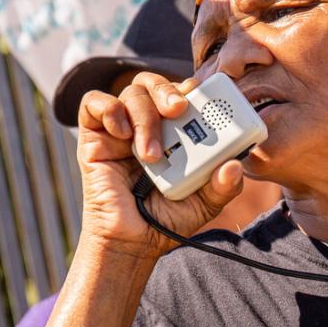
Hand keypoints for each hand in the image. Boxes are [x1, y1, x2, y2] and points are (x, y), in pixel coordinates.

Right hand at [77, 72, 243, 256]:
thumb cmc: (167, 219)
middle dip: (167, 89)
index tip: (200, 92)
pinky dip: (108, 109)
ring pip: (130, 93)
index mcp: (176, 131)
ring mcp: (120, 129)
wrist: (133, 243)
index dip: (190, 87)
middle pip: (154, 83)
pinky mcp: (93, 137)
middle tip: (178, 108)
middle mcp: (148, 123)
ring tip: (151, 154)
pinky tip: (121, 134)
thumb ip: (225, 185)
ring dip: (144, 118)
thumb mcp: (206, 203)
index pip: (181, 93)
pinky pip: (92, 103)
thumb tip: (234, 165)